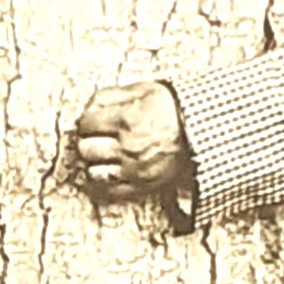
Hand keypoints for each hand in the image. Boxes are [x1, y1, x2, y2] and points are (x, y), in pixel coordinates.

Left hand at [74, 82, 187, 203]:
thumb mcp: (141, 90)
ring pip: (93, 172)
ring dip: (93, 164)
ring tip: (101, 157)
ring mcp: (133, 169)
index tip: (93, 123)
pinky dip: (100, 185)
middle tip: (95, 139)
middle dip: (87, 141)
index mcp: (126, 120)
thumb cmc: (168, 109)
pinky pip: (108, 192)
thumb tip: (87, 108)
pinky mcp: (140, 186)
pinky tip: (103, 174)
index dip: (87, 122)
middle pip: (86, 148)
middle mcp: (127, 147)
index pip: (87, 124)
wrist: (197, 131)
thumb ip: (109, 96)